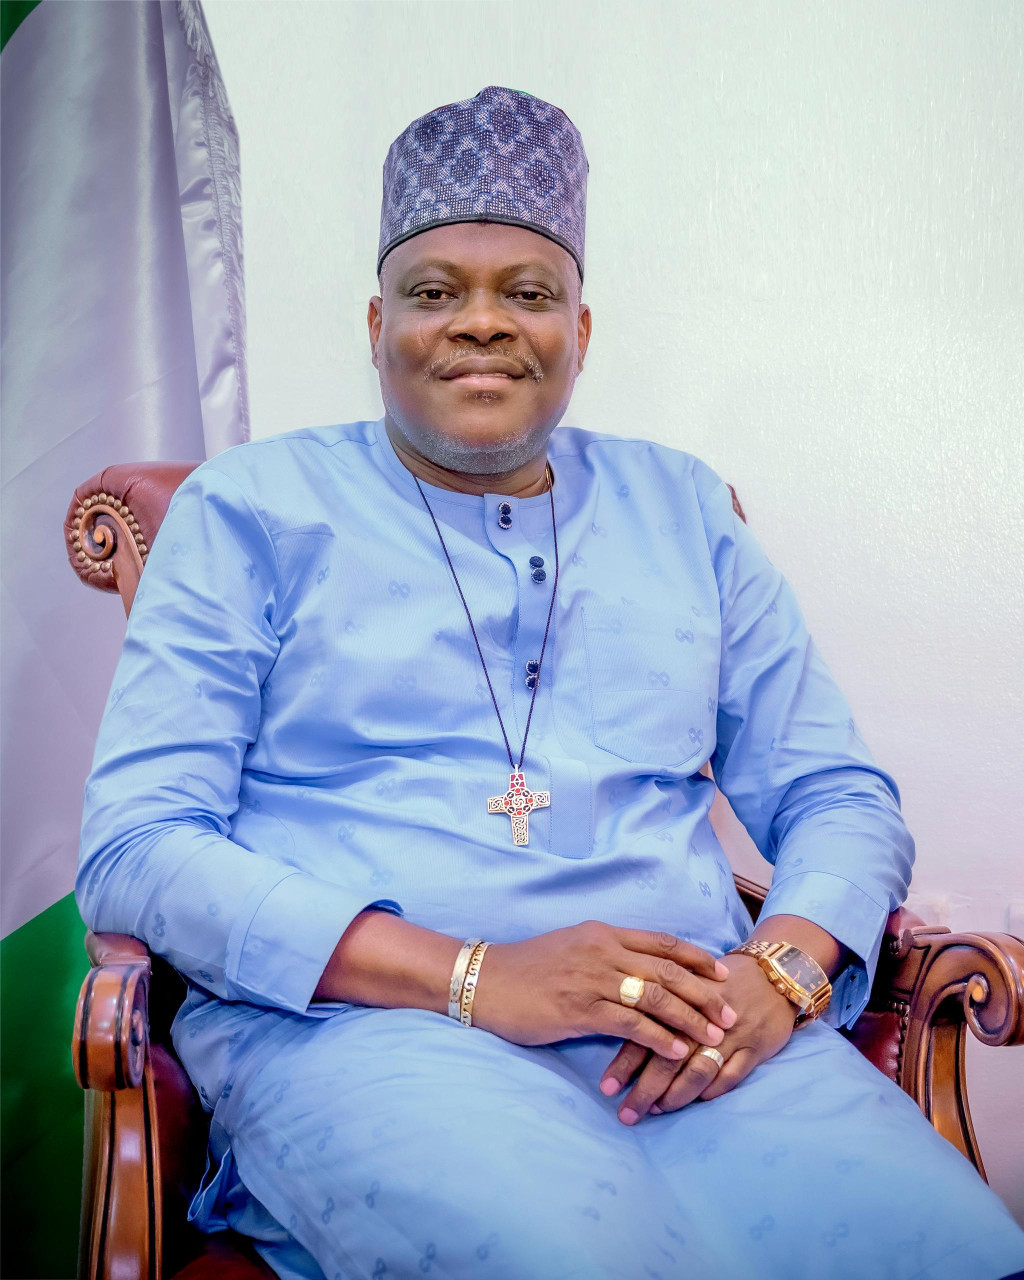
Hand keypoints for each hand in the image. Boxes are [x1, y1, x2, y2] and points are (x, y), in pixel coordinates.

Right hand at [471, 920, 735, 1062]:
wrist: (486, 981)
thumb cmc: (528, 967)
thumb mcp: (572, 946)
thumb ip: (606, 952)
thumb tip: (639, 965)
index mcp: (603, 933)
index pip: (662, 942)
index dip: (696, 958)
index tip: (722, 972)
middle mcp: (603, 951)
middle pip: (668, 970)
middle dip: (704, 992)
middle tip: (730, 1012)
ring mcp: (592, 979)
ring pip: (656, 997)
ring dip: (690, 1018)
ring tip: (713, 1037)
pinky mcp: (580, 1009)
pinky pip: (632, 1024)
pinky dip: (660, 1038)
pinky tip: (677, 1051)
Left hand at [598, 953, 796, 1123]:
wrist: (773, 974)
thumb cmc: (720, 982)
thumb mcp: (686, 983)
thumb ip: (656, 1004)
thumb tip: (616, 1026)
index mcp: (679, 998)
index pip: (646, 1032)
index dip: (625, 1062)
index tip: (607, 1088)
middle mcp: (702, 1018)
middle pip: (669, 1057)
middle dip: (645, 1090)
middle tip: (626, 1113)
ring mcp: (730, 1035)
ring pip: (700, 1070)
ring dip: (677, 1095)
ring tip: (657, 1110)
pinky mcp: (755, 1047)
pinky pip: (732, 1075)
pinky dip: (713, 1091)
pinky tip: (697, 1102)